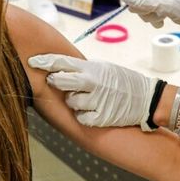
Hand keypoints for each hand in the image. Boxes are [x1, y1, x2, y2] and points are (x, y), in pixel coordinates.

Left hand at [29, 54, 156, 129]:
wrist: (147, 99)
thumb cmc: (123, 82)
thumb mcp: (105, 68)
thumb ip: (84, 68)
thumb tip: (60, 67)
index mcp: (93, 68)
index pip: (62, 62)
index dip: (44, 62)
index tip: (32, 62)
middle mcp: (93, 82)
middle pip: (60, 81)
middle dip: (55, 82)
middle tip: (55, 82)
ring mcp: (97, 100)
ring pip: (70, 102)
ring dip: (74, 102)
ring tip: (86, 99)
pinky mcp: (101, 117)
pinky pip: (81, 118)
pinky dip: (84, 116)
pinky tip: (92, 111)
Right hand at [121, 0, 179, 37]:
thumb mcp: (169, 7)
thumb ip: (147, 2)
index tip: (133, 0)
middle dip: (138, 6)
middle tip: (152, 11)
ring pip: (143, 5)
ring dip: (147, 15)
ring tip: (161, 18)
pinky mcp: (167, 8)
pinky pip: (153, 12)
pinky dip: (155, 18)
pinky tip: (164, 22)